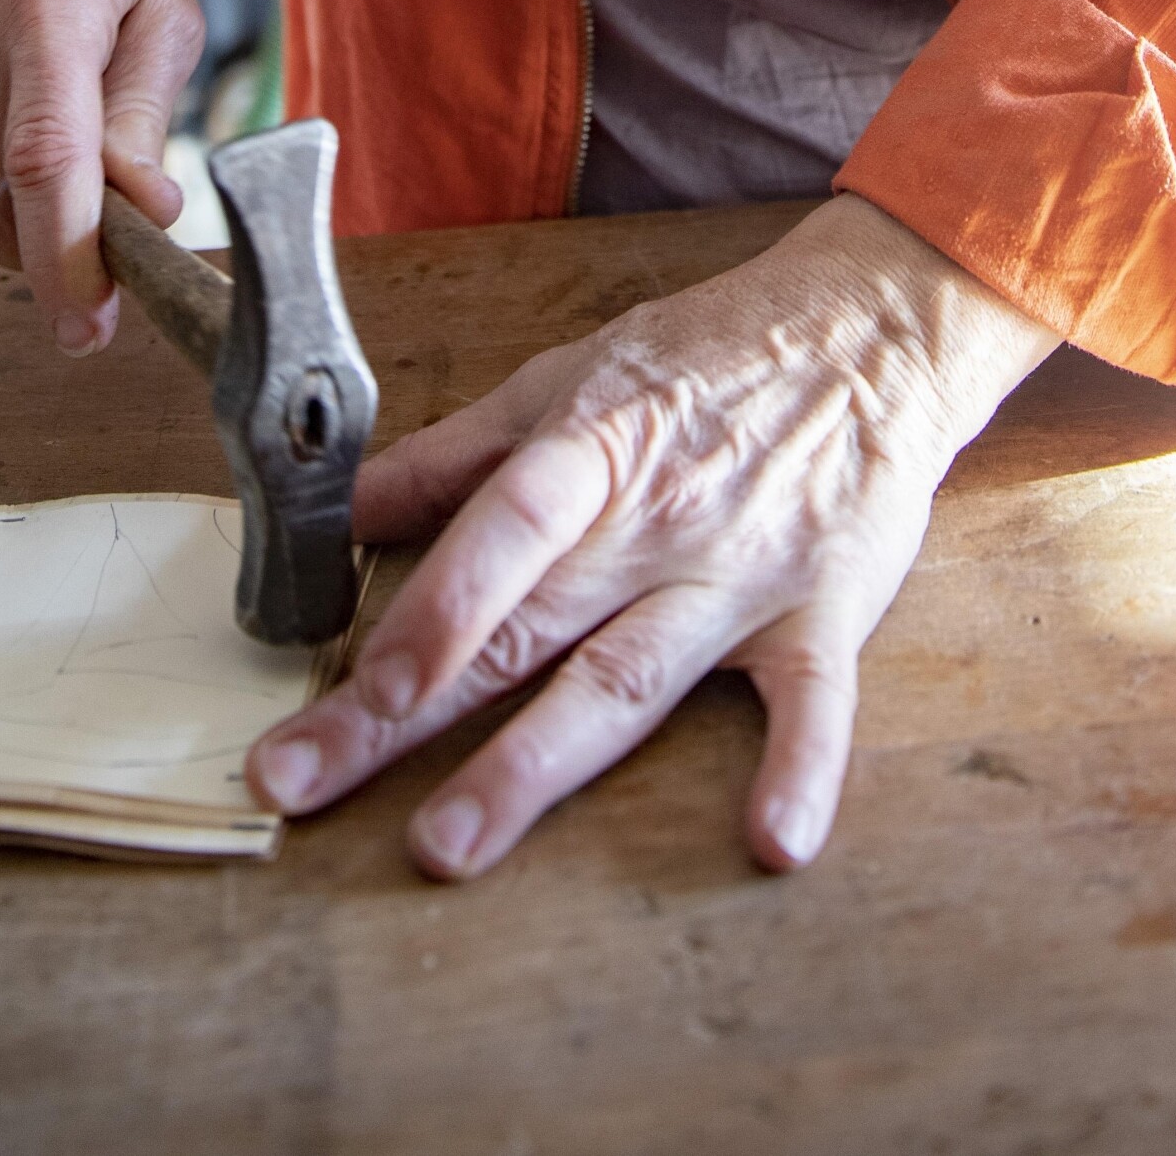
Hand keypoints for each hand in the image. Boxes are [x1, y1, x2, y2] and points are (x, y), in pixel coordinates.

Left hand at [246, 193, 1060, 877]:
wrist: (875, 330)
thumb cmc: (711, 356)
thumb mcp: (572, 375)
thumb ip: (458, 454)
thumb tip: (342, 507)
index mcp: (593, 451)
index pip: (499, 537)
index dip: (426, 610)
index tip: (353, 680)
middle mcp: (658, 525)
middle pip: (519, 633)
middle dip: (401, 717)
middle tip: (300, 785)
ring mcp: (741, 578)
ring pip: (625, 683)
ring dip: (534, 768)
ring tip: (450, 844)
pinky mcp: (824, 617)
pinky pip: (817, 705)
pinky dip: (804, 771)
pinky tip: (775, 842)